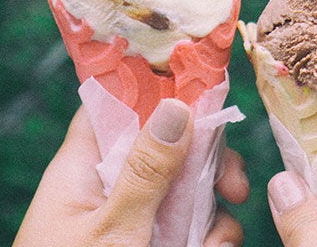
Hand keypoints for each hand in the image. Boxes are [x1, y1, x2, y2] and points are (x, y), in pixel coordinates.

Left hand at [13, 99, 248, 246]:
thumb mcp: (113, 230)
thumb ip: (147, 171)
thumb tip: (176, 105)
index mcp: (82, 169)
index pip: (114, 105)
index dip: (154, 88)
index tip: (203, 86)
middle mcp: (110, 186)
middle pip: (168, 145)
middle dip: (208, 162)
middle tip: (234, 185)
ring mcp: (135, 216)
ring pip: (188, 188)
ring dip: (214, 210)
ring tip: (216, 243)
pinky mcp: (155, 243)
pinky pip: (192, 225)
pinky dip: (210, 237)